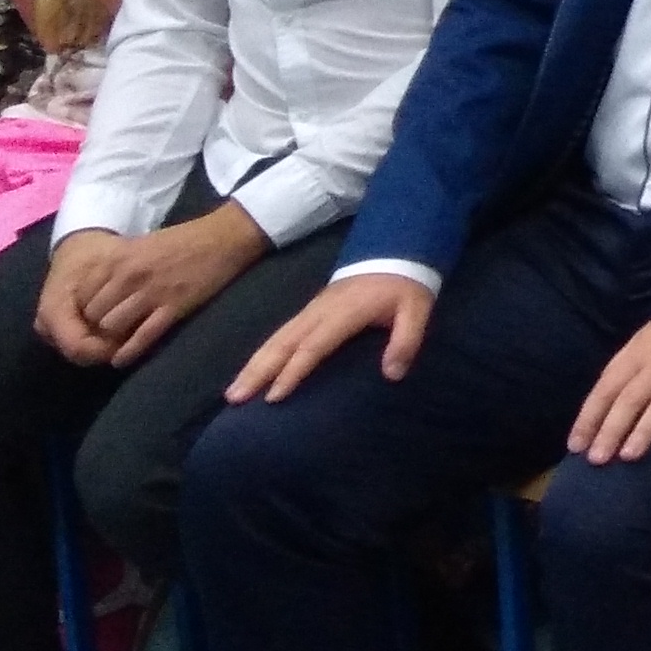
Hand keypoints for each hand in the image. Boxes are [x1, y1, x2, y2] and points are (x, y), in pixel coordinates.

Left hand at [46, 210, 265, 368]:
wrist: (224, 238)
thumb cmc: (184, 240)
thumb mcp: (142, 246)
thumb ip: (119, 266)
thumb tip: (100, 292)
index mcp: (119, 259)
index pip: (83, 294)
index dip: (84, 309)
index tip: (90, 318)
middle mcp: (129, 276)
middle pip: (93, 314)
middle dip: (95, 327)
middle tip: (100, 335)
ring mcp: (151, 293)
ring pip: (111, 327)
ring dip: (110, 339)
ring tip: (112, 345)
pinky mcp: (173, 307)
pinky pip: (142, 337)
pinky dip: (128, 352)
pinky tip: (122, 360)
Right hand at [227, 268, 435, 400]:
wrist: (394, 251)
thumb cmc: (405, 284)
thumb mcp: (417, 309)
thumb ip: (406, 340)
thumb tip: (392, 374)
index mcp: (344, 313)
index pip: (313, 345)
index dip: (293, 371)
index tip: (273, 397)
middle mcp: (319, 312)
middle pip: (282, 343)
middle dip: (257, 371)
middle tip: (234, 398)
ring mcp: (311, 310)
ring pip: (275, 338)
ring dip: (253, 364)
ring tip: (233, 392)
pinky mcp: (309, 312)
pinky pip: (280, 334)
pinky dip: (262, 354)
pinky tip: (252, 371)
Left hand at [569, 318, 650, 462]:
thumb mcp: (643, 342)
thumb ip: (625, 371)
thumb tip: (600, 411)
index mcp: (635, 353)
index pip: (606, 388)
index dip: (589, 417)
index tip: (576, 445)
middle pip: (630, 398)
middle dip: (611, 429)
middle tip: (597, 459)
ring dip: (645, 429)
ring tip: (629, 456)